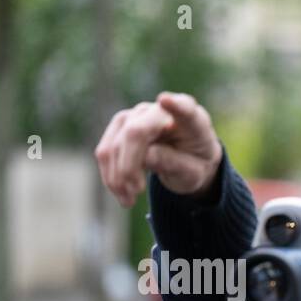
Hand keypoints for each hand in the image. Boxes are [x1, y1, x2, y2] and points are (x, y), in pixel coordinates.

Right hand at [95, 92, 222, 206]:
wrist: (188, 162)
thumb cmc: (195, 164)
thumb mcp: (193, 172)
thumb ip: (175, 163)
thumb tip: (146, 156)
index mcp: (192, 120)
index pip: (185, 109)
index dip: (175, 105)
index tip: (165, 100)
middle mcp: (161, 110)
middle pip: (135, 132)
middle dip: (129, 165)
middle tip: (136, 193)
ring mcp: (138, 115)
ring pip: (115, 142)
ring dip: (116, 175)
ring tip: (128, 201)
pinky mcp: (121, 126)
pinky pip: (106, 151)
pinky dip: (110, 175)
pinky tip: (121, 195)